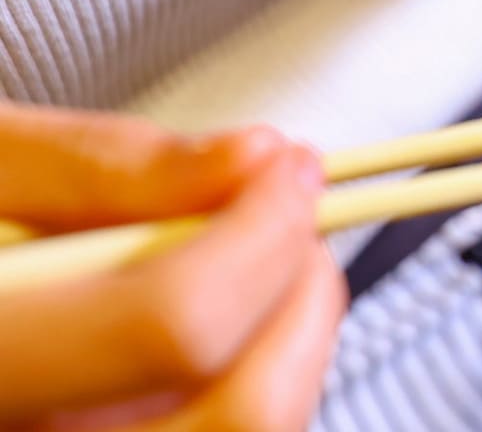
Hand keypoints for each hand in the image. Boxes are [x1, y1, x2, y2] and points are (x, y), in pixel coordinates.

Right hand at [0, 104, 342, 430]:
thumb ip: (99, 163)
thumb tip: (254, 158)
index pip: (170, 325)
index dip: (261, 234)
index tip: (287, 167)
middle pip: (241, 412)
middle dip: (300, 297)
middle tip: (294, 219)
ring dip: (292, 342)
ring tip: (262, 262)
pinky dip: (257, 379)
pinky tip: (225, 322)